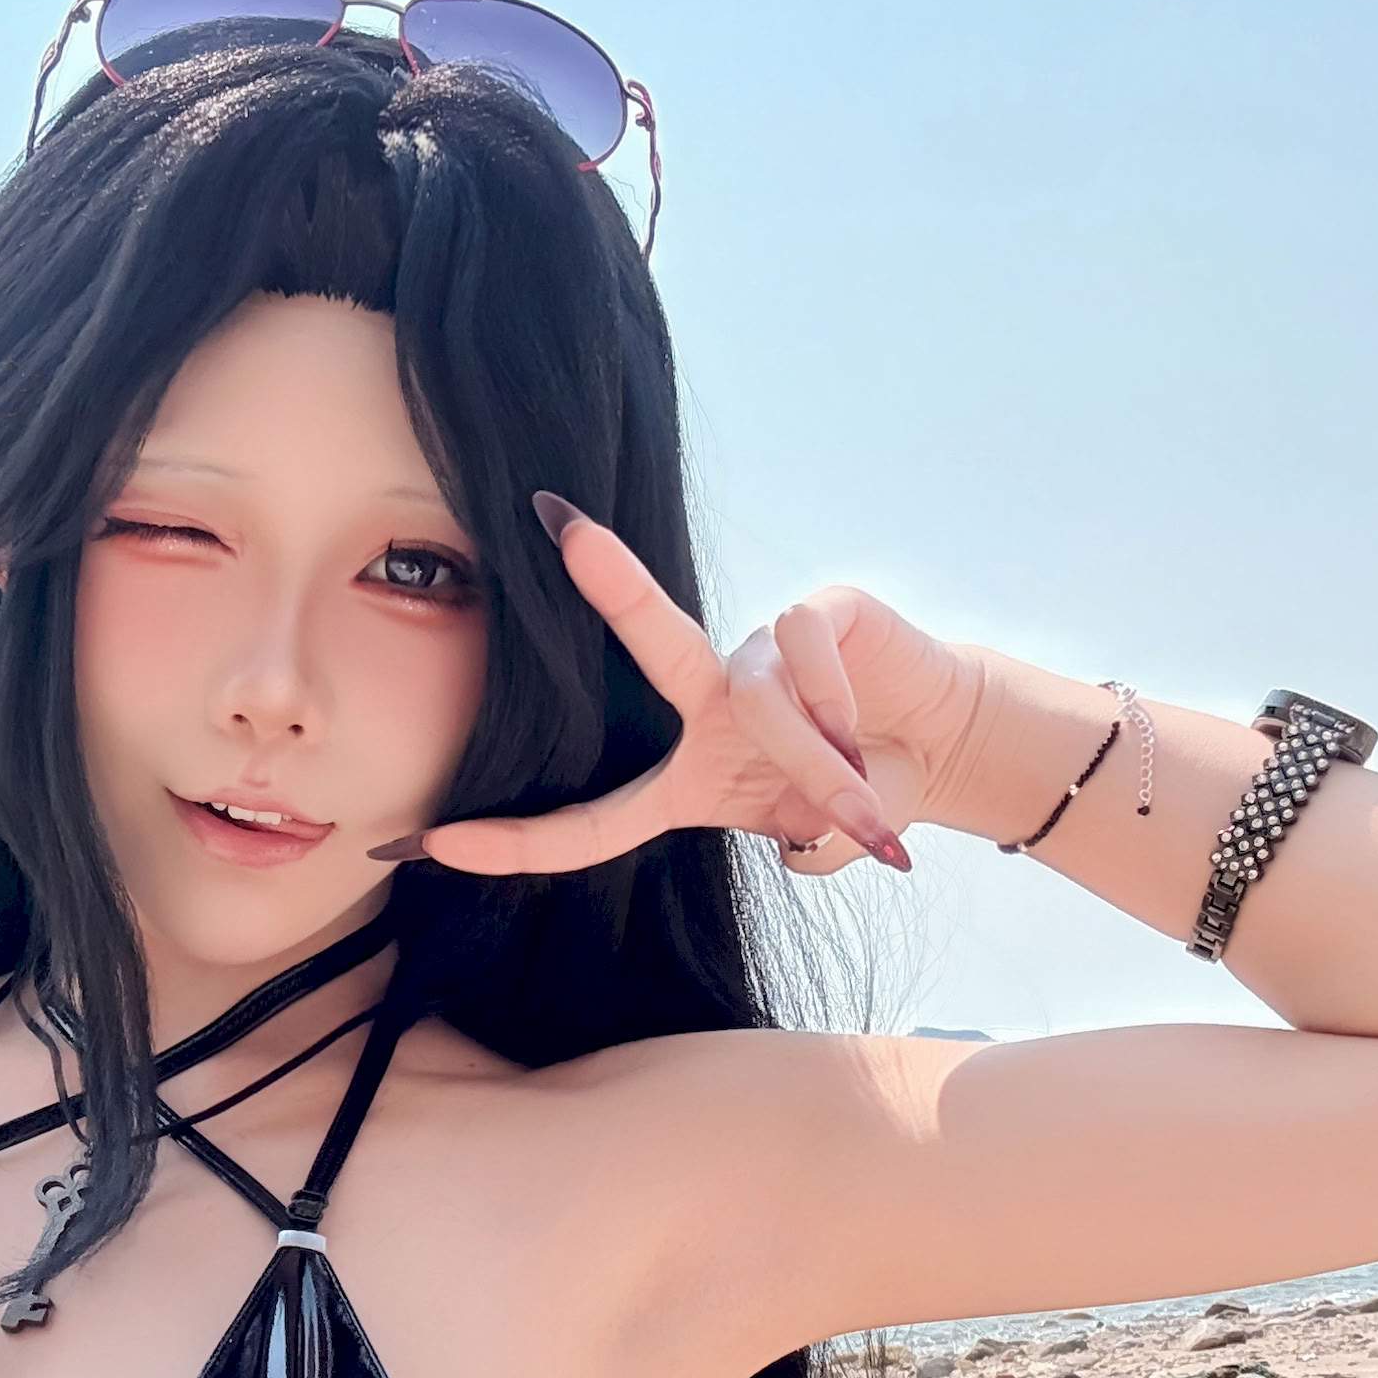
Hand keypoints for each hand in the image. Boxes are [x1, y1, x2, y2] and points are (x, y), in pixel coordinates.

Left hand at [392, 499, 973, 877]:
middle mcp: (709, 698)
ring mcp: (761, 649)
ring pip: (760, 697)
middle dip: (613, 583)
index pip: (592, 818)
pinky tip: (866, 727)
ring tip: (862, 800)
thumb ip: (808, 842)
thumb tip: (808, 832)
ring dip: (815, 760)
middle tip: (568, 531)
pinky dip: (839, 709)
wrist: (941, 748)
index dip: (520, 841)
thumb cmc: (863, 790)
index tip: (437, 846)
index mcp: (684, 772)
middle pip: (653, 643)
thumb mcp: (821, 835)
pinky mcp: (819, 612)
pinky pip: (808, 660)